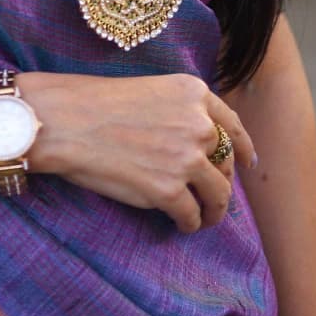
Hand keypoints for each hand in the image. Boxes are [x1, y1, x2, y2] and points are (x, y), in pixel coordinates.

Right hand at [22, 71, 254, 233]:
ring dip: (213, 211)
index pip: (232, 125)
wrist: (66, 121)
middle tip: (214, 196)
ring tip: (203, 219)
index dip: (244, 148)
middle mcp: (198, 123)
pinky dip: (189, 223)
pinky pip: (192, 215)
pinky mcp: (170, 190)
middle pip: (226, 162)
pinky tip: (179, 224)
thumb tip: (197, 144)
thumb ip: (179, 112)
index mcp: (193, 93)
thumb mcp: (150, 91)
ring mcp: (187, 157)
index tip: (249, 164)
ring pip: (218, 194)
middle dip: (223, 182)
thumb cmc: (96, 104)